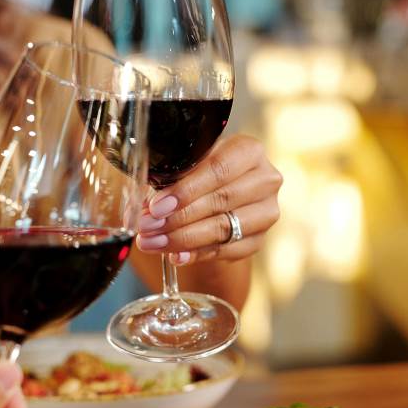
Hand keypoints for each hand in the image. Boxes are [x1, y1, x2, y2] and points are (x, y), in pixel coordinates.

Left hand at [136, 135, 281, 264]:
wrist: (219, 192)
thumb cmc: (200, 172)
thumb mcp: (188, 165)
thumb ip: (170, 179)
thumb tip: (141, 208)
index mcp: (249, 151)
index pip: (218, 170)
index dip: (186, 190)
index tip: (156, 206)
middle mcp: (265, 180)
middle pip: (221, 201)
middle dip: (178, 217)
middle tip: (148, 227)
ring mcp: (266, 212)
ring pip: (223, 228)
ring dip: (183, 239)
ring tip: (153, 243)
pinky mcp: (259, 239)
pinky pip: (227, 251)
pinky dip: (197, 254)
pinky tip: (175, 255)